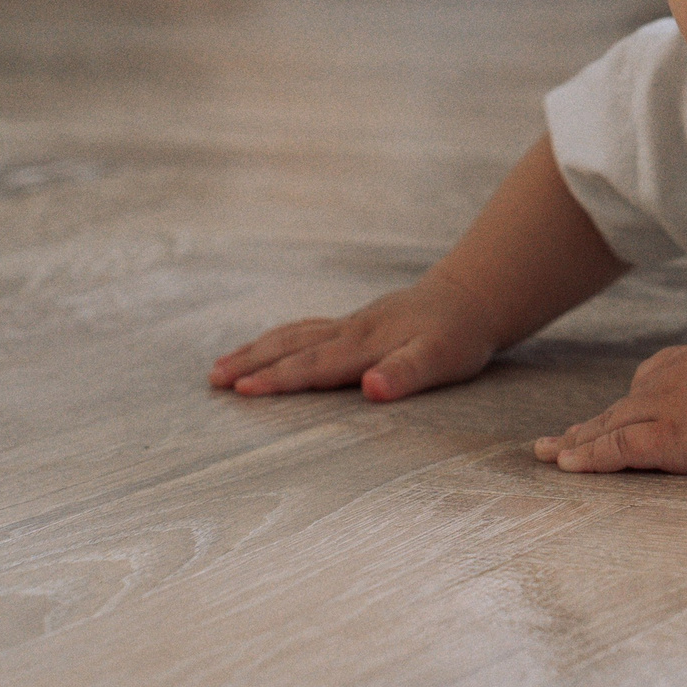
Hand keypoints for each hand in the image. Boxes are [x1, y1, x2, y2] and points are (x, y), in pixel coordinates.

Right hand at [209, 277, 503, 401]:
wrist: (473, 295)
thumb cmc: (459, 335)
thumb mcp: (442, 359)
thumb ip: (407, 374)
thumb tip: (371, 389)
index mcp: (365, 345)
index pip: (314, 366)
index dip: (278, 379)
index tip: (241, 390)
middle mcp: (351, 332)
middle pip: (293, 348)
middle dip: (252, 364)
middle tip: (212, 381)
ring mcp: (351, 325)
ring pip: (294, 336)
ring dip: (256, 350)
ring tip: (220, 368)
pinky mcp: (356, 323)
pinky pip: (306, 330)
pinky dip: (278, 339)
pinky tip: (266, 347)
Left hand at [532, 333, 686, 474]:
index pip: (660, 374)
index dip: (636, 394)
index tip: (623, 403)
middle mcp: (678, 376)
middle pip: (626, 400)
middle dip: (594, 419)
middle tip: (564, 432)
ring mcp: (667, 406)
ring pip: (610, 425)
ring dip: (576, 438)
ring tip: (547, 451)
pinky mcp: (664, 437)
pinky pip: (615, 450)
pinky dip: (586, 457)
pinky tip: (563, 464)